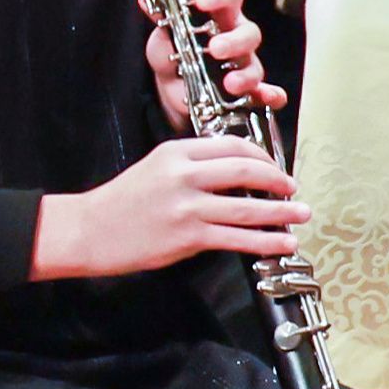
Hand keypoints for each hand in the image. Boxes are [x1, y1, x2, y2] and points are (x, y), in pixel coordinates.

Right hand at [31, 134, 298, 278]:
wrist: (87, 230)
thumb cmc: (119, 203)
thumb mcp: (153, 170)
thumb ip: (191, 169)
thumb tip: (236, 179)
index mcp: (174, 152)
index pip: (232, 145)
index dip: (263, 156)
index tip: (274, 167)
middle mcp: (183, 175)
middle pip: (247, 169)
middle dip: (278, 180)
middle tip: (292, 189)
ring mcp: (186, 206)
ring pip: (249, 206)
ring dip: (282, 212)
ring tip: (300, 215)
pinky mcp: (188, 236)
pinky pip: (239, 237)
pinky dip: (267, 241)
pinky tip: (282, 243)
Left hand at [143, 0, 282, 130]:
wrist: (172, 93)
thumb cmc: (173, 56)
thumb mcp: (163, 39)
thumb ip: (161, 22)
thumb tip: (145, 0)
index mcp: (219, 17)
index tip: (201, 1)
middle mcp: (236, 38)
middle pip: (249, 32)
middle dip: (235, 40)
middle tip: (216, 48)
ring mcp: (244, 65)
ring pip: (255, 66)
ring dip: (245, 74)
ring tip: (230, 83)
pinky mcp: (249, 92)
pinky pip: (268, 94)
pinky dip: (270, 96)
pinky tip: (266, 97)